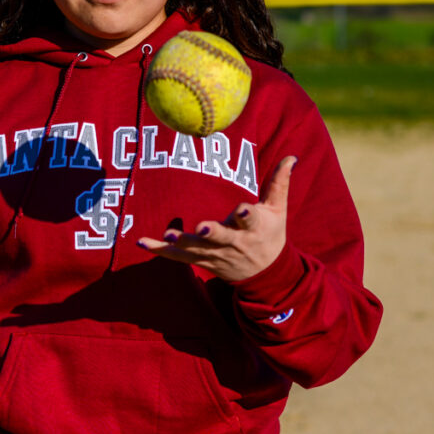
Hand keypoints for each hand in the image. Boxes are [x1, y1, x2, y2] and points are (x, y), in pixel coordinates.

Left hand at [137, 155, 296, 281]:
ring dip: (181, 243)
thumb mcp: (278, 210)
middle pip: (222, 237)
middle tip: (201, 227)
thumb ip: (279, 183)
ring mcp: (216, 254)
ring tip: (167, 234)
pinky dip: (160, 251)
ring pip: (197, 249)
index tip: (241, 209)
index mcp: (254, 227)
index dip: (246, 214)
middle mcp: (235, 242)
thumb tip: (291, 157)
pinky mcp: (202, 261)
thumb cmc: (271, 235)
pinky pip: (178, 257)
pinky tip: (141, 243)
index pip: (250, 218)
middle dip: (212, 233)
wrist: (266, 275)